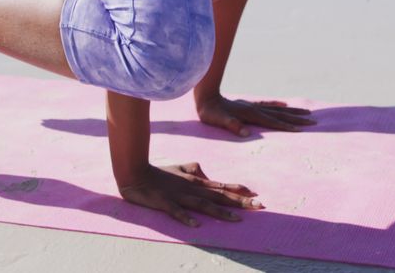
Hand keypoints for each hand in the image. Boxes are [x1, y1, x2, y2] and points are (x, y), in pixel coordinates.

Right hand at [118, 162, 263, 226]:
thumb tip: (207, 175)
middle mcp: (191, 189)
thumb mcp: (180, 168)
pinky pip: (177, 212)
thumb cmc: (158, 172)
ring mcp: (179, 196)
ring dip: (220, 213)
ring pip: (203, 205)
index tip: (256, 195)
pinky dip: (187, 218)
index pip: (221, 187)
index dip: (239, 191)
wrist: (135, 172)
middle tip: (259, 206)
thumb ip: (195, 169)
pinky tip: (197, 225)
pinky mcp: (164, 202)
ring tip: (237, 220)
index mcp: (196, 182)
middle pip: (219, 197)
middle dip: (239, 202)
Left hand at [197, 95, 316, 136]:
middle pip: (281, 115)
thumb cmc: (210, 111)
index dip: (287, 127)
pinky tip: (284, 104)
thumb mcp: (218, 120)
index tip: (301, 131)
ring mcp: (253, 105)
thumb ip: (232, 126)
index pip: (274, 122)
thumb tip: (246, 134)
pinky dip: (278, 105)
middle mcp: (255, 109)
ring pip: (278, 109)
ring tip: (307, 112)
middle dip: (298, 119)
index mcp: (251, 114)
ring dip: (293, 112)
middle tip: (314, 122)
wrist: (205, 96)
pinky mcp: (248, 104)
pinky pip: (268, 105)